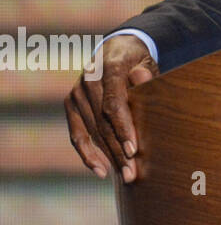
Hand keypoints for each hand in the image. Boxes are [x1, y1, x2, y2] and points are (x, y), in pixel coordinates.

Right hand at [65, 36, 158, 182]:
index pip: (113, 103)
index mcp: (109, 67)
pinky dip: (87, 154)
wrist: (116, 48)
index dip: (123, 128)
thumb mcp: (146, 62)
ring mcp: (76, 92)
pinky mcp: (70, 104)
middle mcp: (88, 80)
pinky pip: (77, 134)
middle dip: (118, 150)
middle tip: (132, 173)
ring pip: (92, 131)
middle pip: (102, 122)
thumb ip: (145, 73)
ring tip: (124, 175)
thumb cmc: (137, 61)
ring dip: (107, 156)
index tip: (134, 150)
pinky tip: (101, 170)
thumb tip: (141, 79)